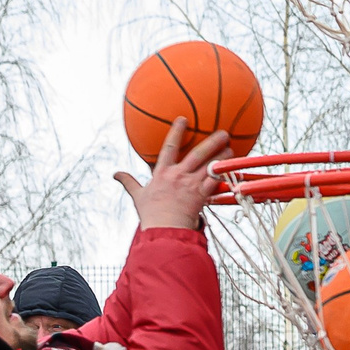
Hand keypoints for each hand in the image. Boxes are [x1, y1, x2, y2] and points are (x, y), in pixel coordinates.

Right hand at [112, 117, 232, 230]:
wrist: (163, 230)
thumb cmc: (151, 215)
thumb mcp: (138, 196)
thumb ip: (129, 182)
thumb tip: (116, 174)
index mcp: (162, 174)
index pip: (169, 147)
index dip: (176, 132)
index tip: (183, 119)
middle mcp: (178, 176)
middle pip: (198, 154)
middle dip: (212, 141)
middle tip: (223, 132)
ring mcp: (191, 185)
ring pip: (211, 166)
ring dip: (223, 156)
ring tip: (231, 149)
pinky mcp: (201, 196)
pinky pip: (216, 182)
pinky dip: (225, 175)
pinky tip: (233, 169)